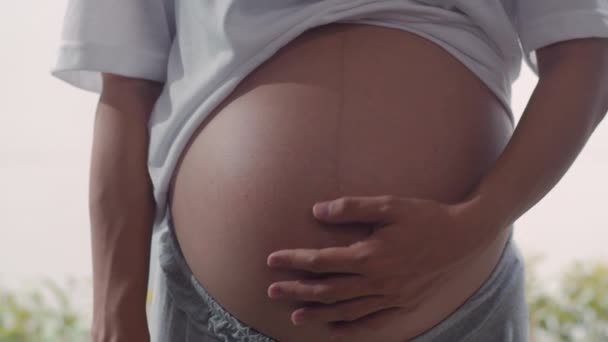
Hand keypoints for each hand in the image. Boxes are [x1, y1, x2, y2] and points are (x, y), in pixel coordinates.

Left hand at [266, 195, 496, 337]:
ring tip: (295, 318)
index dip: (294, 261)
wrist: (465, 236)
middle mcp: (377, 281)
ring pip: (346, 311)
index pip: (321, 261)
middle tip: (271, 292)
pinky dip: (351, 331)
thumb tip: (316, 211)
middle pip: (327, 290)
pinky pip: (373, 324)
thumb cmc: (425, 216)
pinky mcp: (404, 305)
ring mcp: (391, 297)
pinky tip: (334, 333)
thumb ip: (351, 208)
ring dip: (318, 315)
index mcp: (370, 255)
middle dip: (296, 291)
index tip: (272, 260)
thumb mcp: (389, 204)